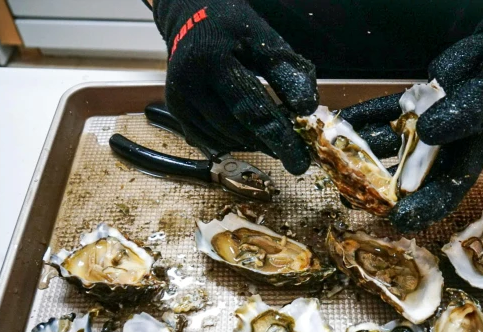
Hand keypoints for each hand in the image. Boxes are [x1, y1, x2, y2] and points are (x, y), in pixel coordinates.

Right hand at [152, 0, 317, 173]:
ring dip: (251, 143)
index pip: (252, 107)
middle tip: (293, 156)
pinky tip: (247, 135)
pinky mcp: (176, 111)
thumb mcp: (263, 40)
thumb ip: (286, 72)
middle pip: (236, 127)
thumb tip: (306, 109)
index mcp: (213, 61)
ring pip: (222, 137)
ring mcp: (179, 99)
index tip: (299, 160)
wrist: (191, 20)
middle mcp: (190, 82)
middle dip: (268, 144)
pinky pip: (208, 139)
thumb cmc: (233, 31)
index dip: (278, 136)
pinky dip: (231, 141)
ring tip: (270, 138)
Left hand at [343, 4, 482, 231]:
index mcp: (476, 147)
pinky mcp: (419, 103)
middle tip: (354, 196)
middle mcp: (451, 144)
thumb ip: (470, 108)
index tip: (401, 218)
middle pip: (417, 174)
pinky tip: (346, 120)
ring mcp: (432, 124)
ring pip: (397, 144)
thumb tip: (431, 133)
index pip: (452, 184)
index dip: (428, 205)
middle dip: (385, 188)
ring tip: (337, 161)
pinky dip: (369, 117)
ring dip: (368, 153)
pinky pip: (391, 113)